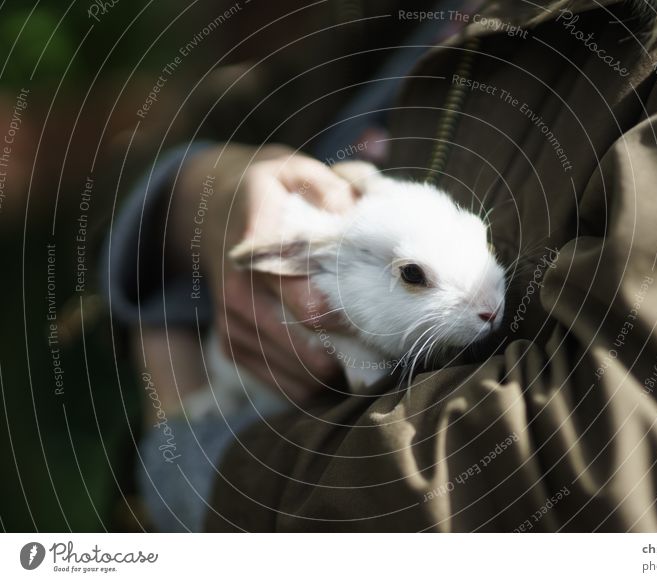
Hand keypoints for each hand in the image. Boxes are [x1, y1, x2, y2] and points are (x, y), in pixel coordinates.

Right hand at [174, 145, 356, 400]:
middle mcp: (239, 292)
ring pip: (289, 374)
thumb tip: (355, 213)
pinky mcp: (230, 342)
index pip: (308, 304)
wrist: (211, 210)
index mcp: (259, 252)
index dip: (348, 321)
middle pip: (302, 348)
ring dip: (330, 379)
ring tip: (365, 368)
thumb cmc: (268, 192)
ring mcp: (231, 322)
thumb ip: (327, 187)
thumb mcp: (293, 171)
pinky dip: (307, 388)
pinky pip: (273, 384)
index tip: (380, 322)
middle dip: (347, 359)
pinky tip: (334, 377)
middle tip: (383, 357)